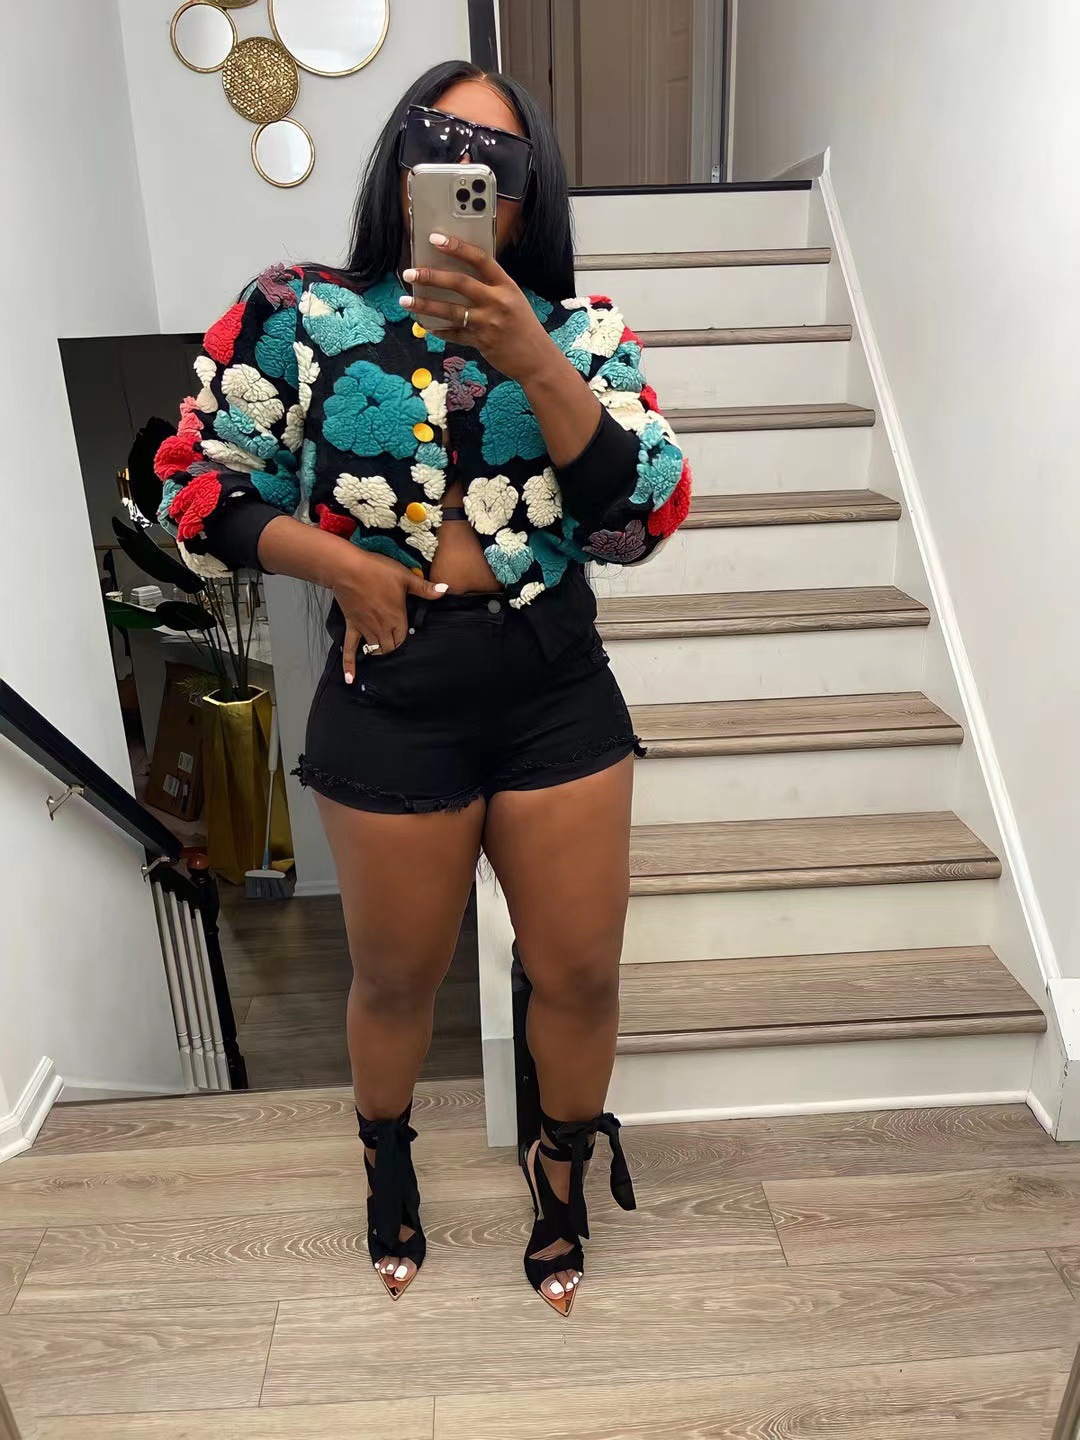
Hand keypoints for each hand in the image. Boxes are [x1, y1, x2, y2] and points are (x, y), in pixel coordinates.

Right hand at [331, 548, 446, 682]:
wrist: (347, 569)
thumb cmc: (377, 571)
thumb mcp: (405, 577)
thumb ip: (425, 588)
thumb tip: (445, 590)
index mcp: (396, 618)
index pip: (404, 638)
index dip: (405, 639)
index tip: (406, 636)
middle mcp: (382, 628)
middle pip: (390, 648)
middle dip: (394, 648)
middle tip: (395, 645)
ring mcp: (365, 629)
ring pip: (375, 650)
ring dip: (379, 652)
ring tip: (382, 653)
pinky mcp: (352, 625)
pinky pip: (350, 648)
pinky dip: (350, 664)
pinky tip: (350, 678)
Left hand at [400, 233, 553, 380]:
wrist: (537, 358)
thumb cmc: (523, 326)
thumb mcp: (513, 299)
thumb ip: (490, 288)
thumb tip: (457, 277)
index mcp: (506, 285)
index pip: (480, 259)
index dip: (457, 247)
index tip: (435, 239)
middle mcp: (497, 302)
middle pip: (460, 283)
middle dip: (431, 276)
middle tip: (411, 272)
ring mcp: (489, 323)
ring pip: (450, 311)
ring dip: (425, 305)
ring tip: (406, 301)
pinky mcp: (481, 342)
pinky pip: (454, 334)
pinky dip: (439, 330)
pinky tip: (426, 325)